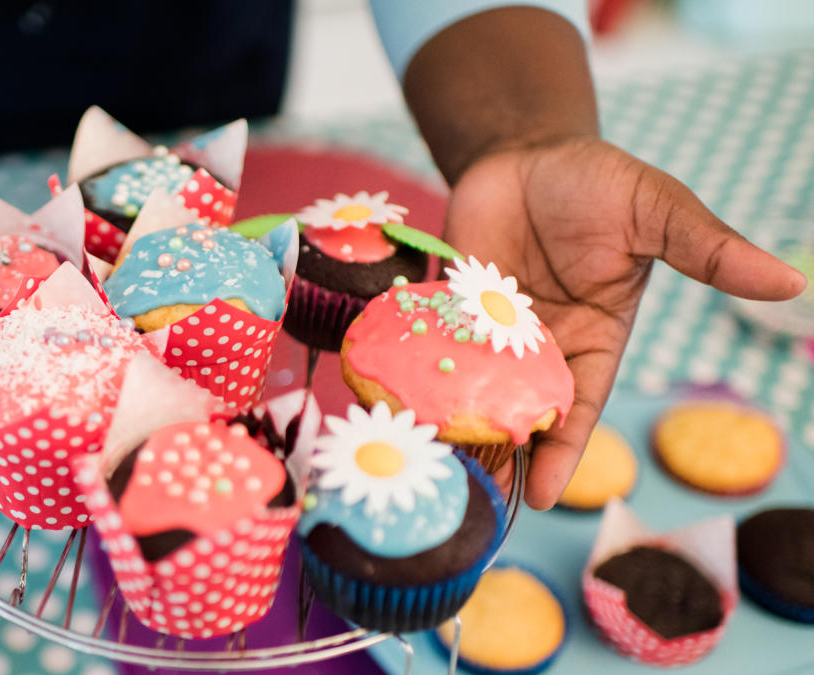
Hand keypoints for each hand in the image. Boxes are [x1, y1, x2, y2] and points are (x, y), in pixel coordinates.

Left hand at [444, 136, 804, 508]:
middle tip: (465, 502)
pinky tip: (389, 404)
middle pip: (517, 412)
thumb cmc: (602, 183)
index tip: (540, 497)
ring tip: (423, 468)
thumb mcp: (659, 212)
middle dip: (497, 454)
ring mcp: (488, 331)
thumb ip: (709, 251)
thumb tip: (792, 281)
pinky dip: (412, 377)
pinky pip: (428, 349)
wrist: (528, 151)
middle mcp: (539, 347)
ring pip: (469, 390)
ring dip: (450, 425)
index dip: (561, 453)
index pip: (579, 409)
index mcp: (594, 340)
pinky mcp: (446, 309)